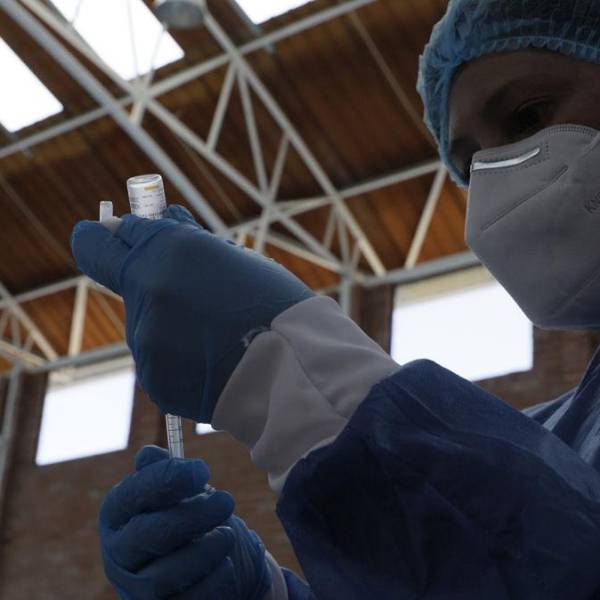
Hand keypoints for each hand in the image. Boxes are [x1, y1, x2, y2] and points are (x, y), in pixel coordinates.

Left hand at [71, 205, 314, 421]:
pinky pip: (156, 355)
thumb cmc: (275, 307)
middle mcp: (148, 288)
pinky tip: (212, 358)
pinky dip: (177, 354)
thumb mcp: (238, 260)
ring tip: (215, 333)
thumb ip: (188, 241)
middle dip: (135, 273)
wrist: (295, 371)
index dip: (118, 234)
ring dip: (167, 319)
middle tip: (169, 284)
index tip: (120, 236)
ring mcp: (145, 337)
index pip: (112, 233)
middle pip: (118, 276)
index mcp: (170, 248)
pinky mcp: (151, 377)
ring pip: (142, 320)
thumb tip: (162, 218)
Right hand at [100, 446, 271, 599]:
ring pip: (162, 576)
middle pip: (146, 536)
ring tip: (229, 533)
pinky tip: (227, 562)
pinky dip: (209, 581)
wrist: (209, 563)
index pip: (131, 495)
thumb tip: (150, 454)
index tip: (202, 469)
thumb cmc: (187, 515)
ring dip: (202, 552)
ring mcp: (136, 587)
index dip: (165, 480)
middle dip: (190, 516)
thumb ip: (164, 471)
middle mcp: (120, 552)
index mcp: (118, 513)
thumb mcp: (178, 490)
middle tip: (226, 500)